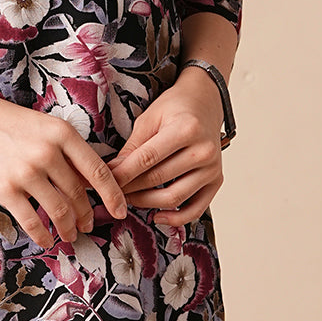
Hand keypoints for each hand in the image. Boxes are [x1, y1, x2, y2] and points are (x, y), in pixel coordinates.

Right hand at [0, 96, 128, 250]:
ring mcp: (26, 172)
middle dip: (87, 215)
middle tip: (88, 225)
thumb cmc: (9, 123)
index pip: (97, 171)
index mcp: (62, 133)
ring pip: (59, 212)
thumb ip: (68, 151)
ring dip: (68, 228)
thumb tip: (91, 183)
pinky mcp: (5, 189)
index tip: (121, 210)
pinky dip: (42, 235)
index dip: (113, 195)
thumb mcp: (45, 126)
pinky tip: (46, 240)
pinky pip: (31, 221)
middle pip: (79, 194)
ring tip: (70, 235)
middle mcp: (48, 153)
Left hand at [106, 70, 224, 226]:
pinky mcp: (216, 180)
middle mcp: (204, 150)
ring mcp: (212, 168)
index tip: (105, 181)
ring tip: (128, 199)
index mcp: (186, 129)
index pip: (147, 158)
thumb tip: (112, 172)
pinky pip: (196, 209)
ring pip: (174, 197)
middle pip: (159, 179)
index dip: (123, 173)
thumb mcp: (150, 118)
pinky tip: (157, 217)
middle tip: (111, 191)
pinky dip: (176, 218)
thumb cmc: (175, 107)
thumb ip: (133, 146)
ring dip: (146, 203)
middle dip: (130, 188)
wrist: (205, 102)